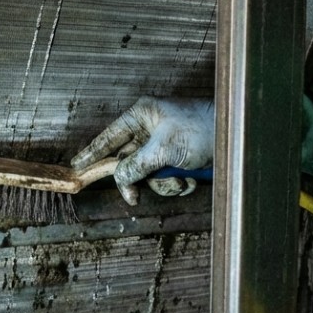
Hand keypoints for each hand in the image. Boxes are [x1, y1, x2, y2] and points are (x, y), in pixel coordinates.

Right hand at [72, 96, 213, 204]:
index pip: (109, 137)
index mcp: (142, 115)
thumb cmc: (200, 131)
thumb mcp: (161, 150)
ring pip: (148, 175)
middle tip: (134, 197)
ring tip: (181, 180)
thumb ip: (134, 167)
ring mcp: (164, 145)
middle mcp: (151, 129)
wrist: (235, 138)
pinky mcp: (178, 159)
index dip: (92, 153)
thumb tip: (120, 181)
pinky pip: (166, 178)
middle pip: (128, 162)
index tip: (77, 166)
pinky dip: (178, 184)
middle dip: (138, 180)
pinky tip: (192, 179)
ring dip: (164, 184)